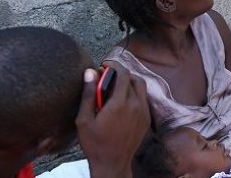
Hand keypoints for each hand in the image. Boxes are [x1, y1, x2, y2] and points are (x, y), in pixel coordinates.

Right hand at [77, 61, 150, 177]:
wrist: (112, 164)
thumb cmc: (95, 144)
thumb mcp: (84, 119)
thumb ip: (89, 93)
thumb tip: (90, 72)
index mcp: (120, 103)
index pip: (123, 73)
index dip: (114, 65)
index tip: (104, 65)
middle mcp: (136, 105)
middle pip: (133, 78)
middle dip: (120, 73)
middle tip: (107, 76)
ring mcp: (144, 112)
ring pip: (141, 87)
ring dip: (129, 82)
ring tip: (114, 87)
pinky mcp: (147, 119)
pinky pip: (143, 99)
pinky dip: (134, 93)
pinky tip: (122, 100)